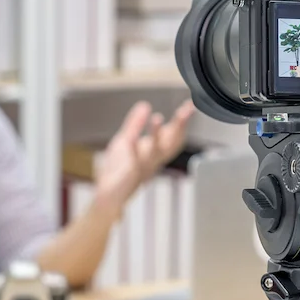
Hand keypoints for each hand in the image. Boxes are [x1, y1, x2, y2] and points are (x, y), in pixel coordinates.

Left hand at [94, 99, 194, 217]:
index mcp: (154, 152)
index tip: (190, 106)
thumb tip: (145, 105)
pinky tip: (130, 138)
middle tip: (186, 110)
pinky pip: (132, 161)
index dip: (182, 121)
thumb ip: (135, 124)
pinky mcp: (129, 173)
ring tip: (157, 118)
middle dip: (179, 126)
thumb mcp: (126, 140)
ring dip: (156, 134)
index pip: (173, 135)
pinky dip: (132, 149)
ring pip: (154, 150)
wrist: (109, 195)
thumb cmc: (119, 170)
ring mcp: (142, 166)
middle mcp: (153, 159)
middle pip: (171, 142)